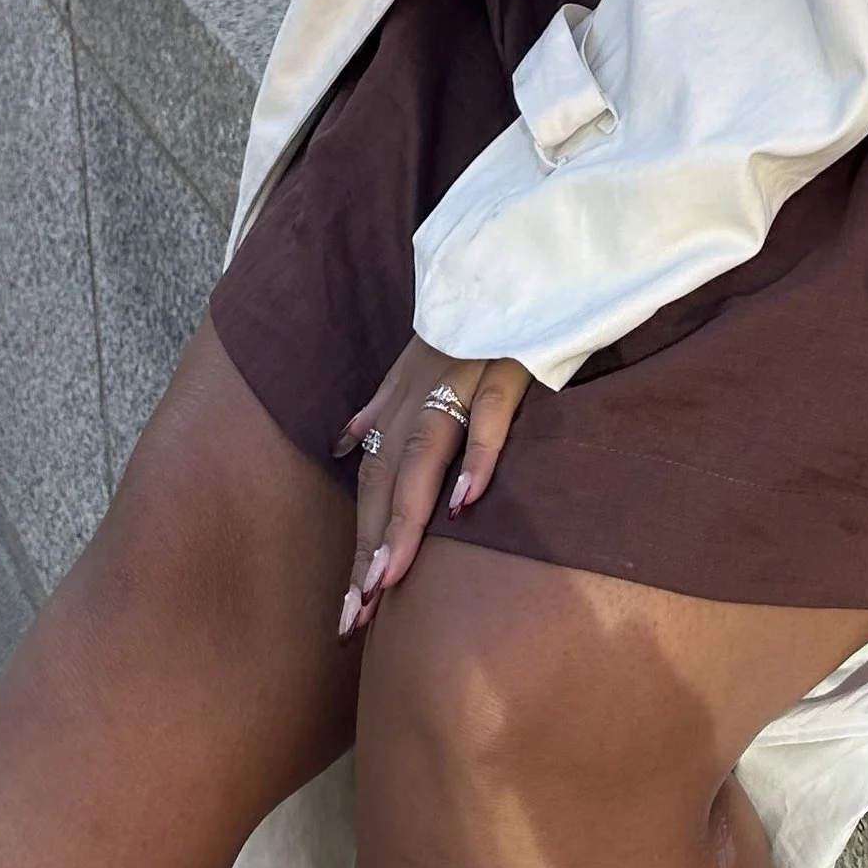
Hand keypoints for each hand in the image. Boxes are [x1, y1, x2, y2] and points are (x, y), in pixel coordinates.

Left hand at [331, 338, 531, 638]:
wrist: (521, 247)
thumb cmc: (477, 313)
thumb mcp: (422, 355)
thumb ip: (385, 402)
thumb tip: (347, 443)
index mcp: (407, 395)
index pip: (376, 481)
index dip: (362, 544)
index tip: (348, 614)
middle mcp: (426, 390)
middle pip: (390, 477)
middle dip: (371, 549)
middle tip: (355, 620)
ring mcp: (468, 375)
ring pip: (426, 452)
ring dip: (405, 516)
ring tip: (388, 579)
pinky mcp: (511, 362)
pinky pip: (491, 413)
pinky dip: (477, 454)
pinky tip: (465, 503)